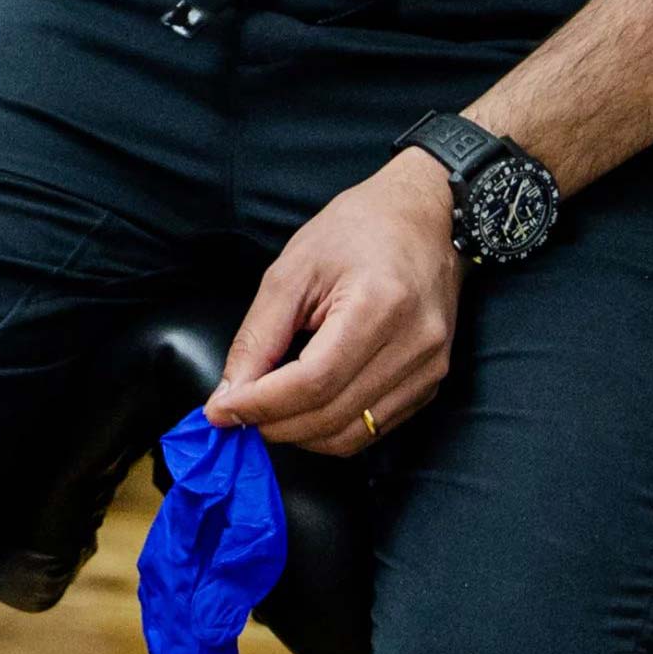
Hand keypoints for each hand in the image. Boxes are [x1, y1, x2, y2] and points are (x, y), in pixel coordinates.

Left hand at [202, 152, 459, 456]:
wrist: (425, 219)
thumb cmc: (357, 230)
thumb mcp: (293, 269)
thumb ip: (259, 335)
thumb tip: (230, 394)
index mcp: (378, 306)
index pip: (313, 381)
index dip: (261, 404)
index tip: (221, 410)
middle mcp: (414, 345)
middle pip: (332, 415)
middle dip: (275, 424)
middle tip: (236, 413)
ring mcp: (430, 368)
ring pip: (354, 434)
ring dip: (301, 434)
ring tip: (267, 412)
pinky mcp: (432, 382)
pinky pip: (375, 428)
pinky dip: (332, 430)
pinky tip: (305, 409)